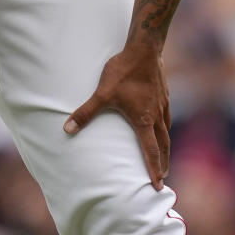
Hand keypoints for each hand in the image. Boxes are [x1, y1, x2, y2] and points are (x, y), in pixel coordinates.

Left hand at [64, 44, 170, 190]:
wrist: (145, 49)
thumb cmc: (123, 72)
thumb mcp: (102, 94)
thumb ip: (85, 112)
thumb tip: (67, 128)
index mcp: (144, 120)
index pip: (150, 151)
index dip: (153, 169)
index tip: (158, 185)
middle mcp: (157, 116)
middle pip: (163, 145)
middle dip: (162, 163)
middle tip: (162, 178)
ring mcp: (162, 105)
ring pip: (166, 131)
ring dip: (165, 146)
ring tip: (163, 156)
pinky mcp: (164, 94)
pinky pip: (166, 117)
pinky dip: (165, 128)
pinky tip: (161, 125)